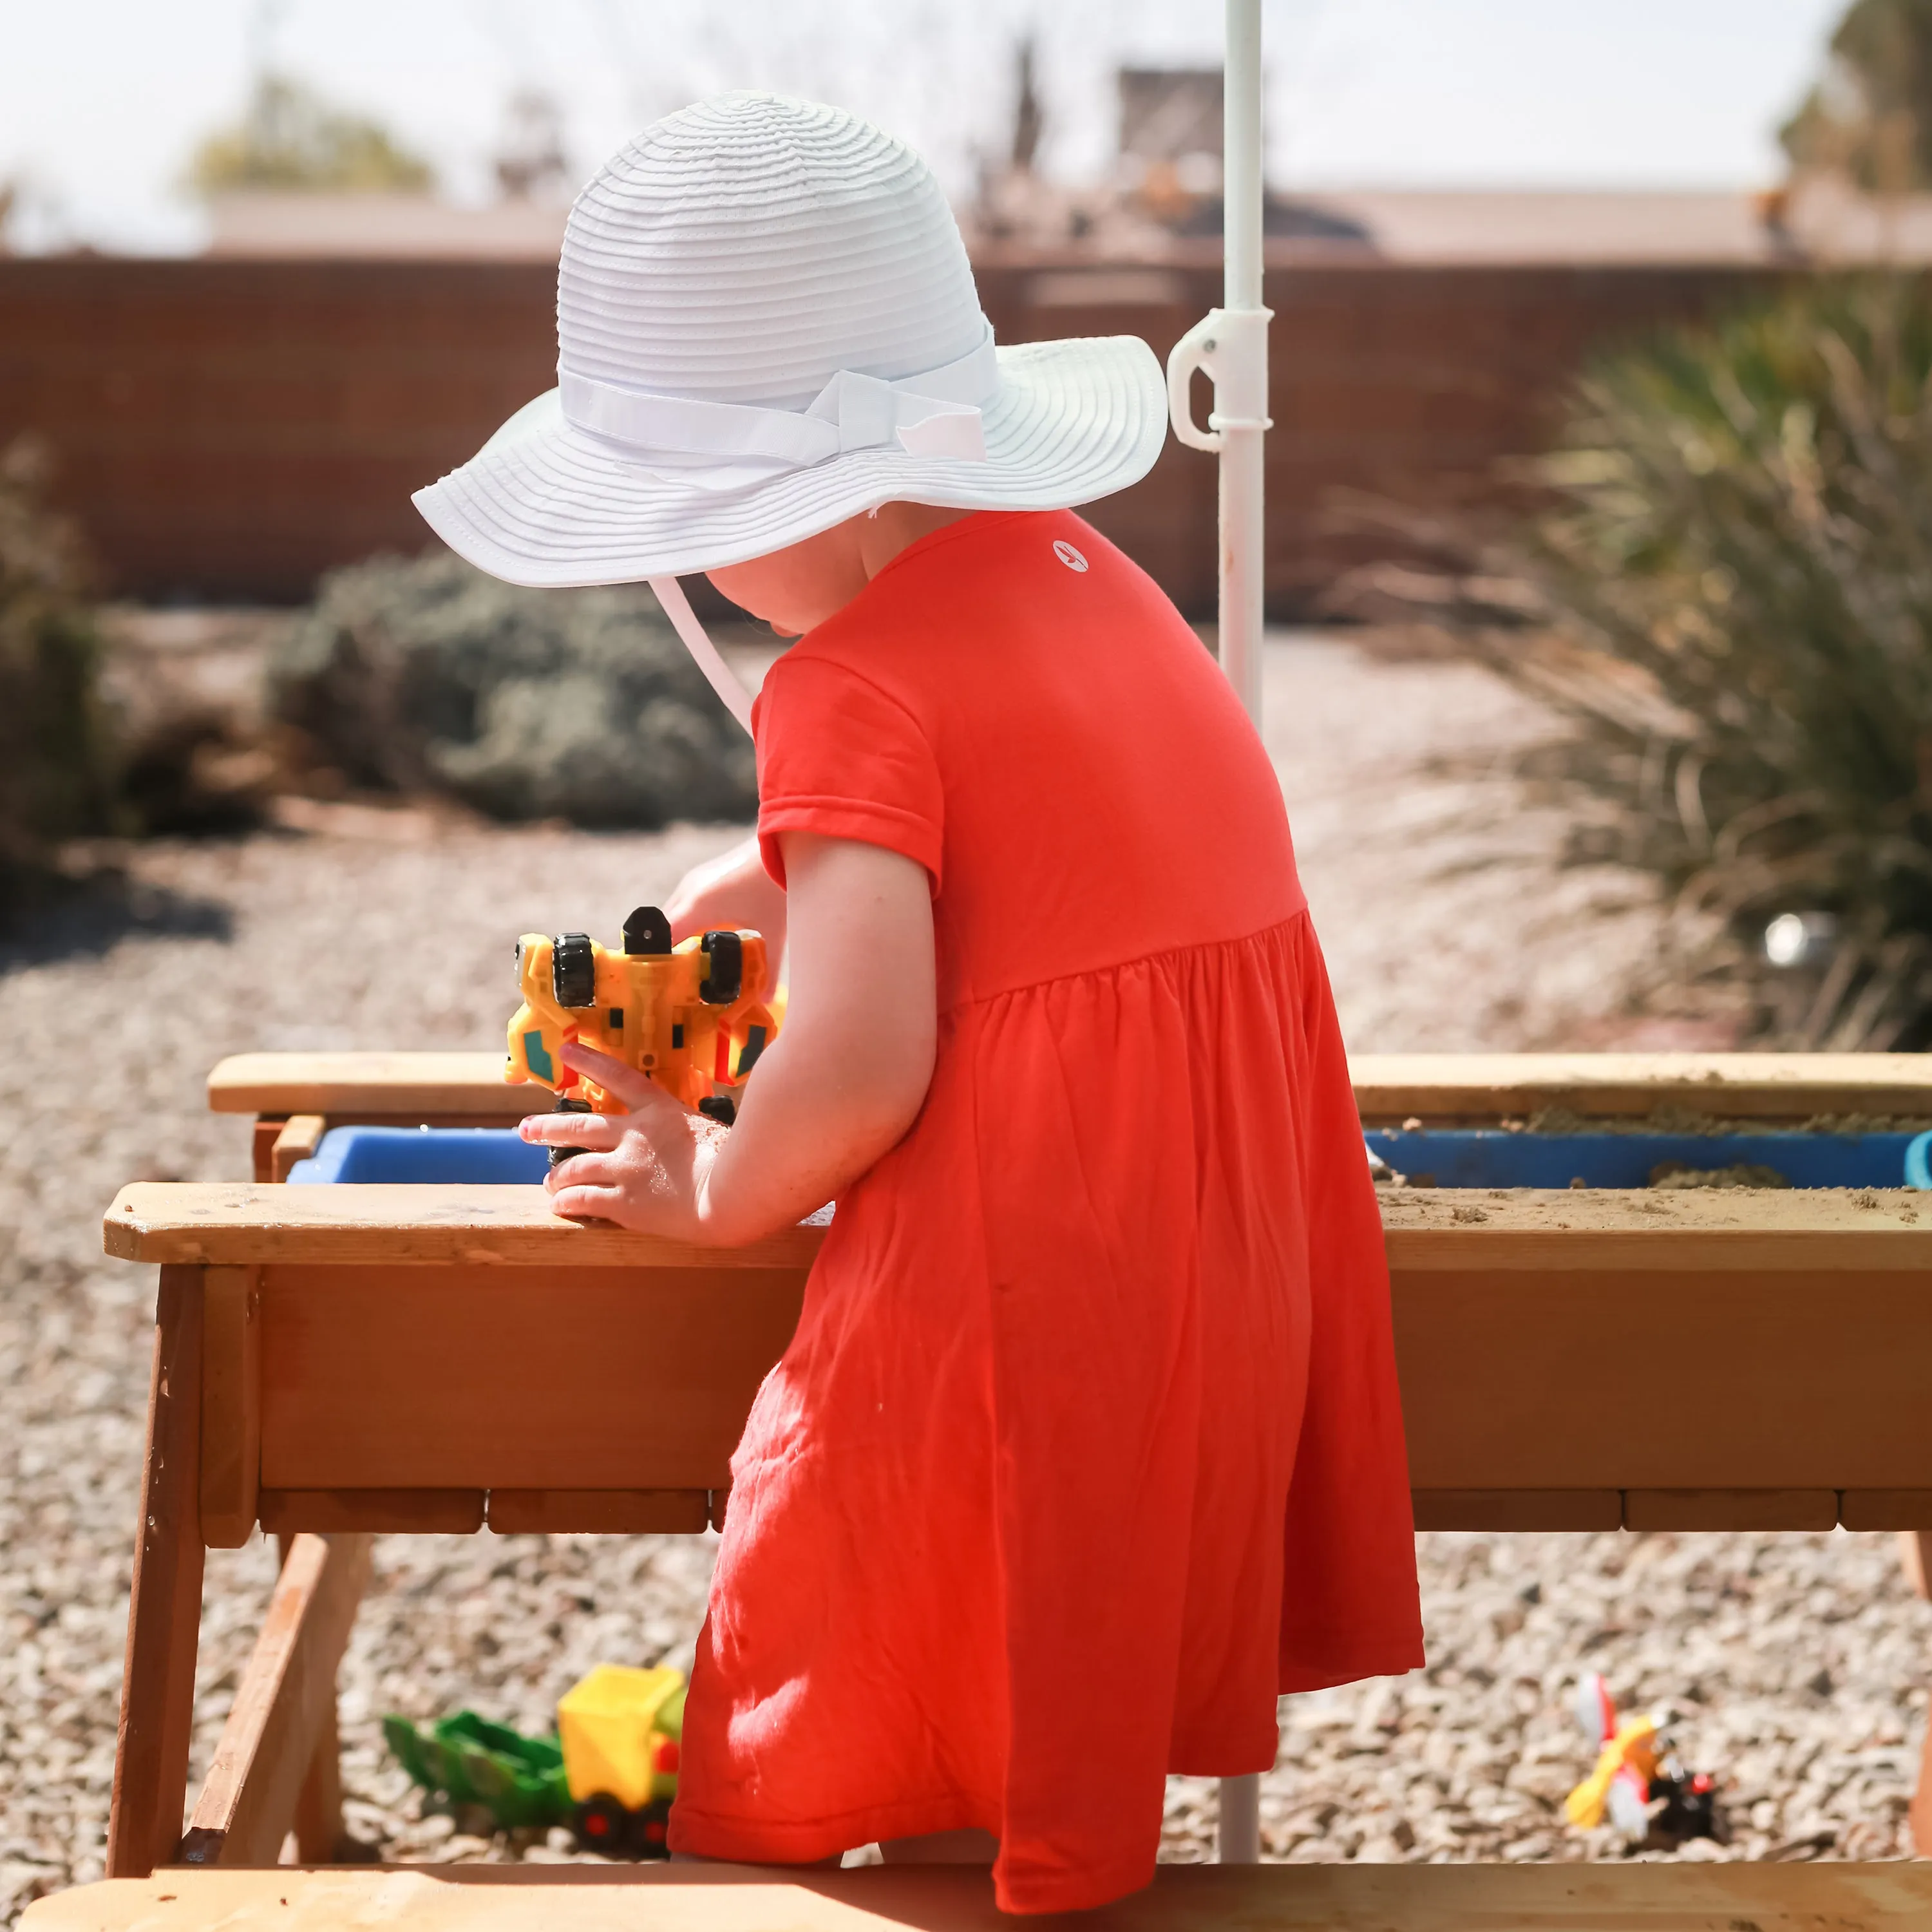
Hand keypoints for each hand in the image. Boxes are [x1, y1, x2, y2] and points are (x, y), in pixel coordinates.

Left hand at [518, 1042, 727, 1239]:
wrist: (730, 1195)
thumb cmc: (734, 1161)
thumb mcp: (709, 1130)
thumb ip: (686, 1130)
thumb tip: (688, 1138)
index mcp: (660, 1111)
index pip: (618, 1077)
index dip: (590, 1061)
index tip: (567, 1050)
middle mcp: (634, 1135)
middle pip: (581, 1126)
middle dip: (548, 1127)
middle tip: (526, 1129)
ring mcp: (625, 1168)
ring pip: (574, 1167)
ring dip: (556, 1175)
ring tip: (548, 1181)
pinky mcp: (623, 1202)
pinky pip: (582, 1200)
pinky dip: (566, 1202)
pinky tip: (559, 1205)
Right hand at [662, 836, 786, 998]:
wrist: (789, 839)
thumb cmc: (777, 885)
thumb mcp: (774, 931)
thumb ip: (768, 967)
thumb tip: (764, 1001)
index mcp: (698, 906)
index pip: (661, 940)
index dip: (657, 963)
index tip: (659, 985)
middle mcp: (689, 891)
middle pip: (664, 930)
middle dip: (668, 955)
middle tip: (678, 983)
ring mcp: (695, 880)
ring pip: (675, 915)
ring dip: (679, 938)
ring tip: (692, 964)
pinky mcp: (705, 876)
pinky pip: (686, 904)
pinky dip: (690, 923)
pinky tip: (708, 938)